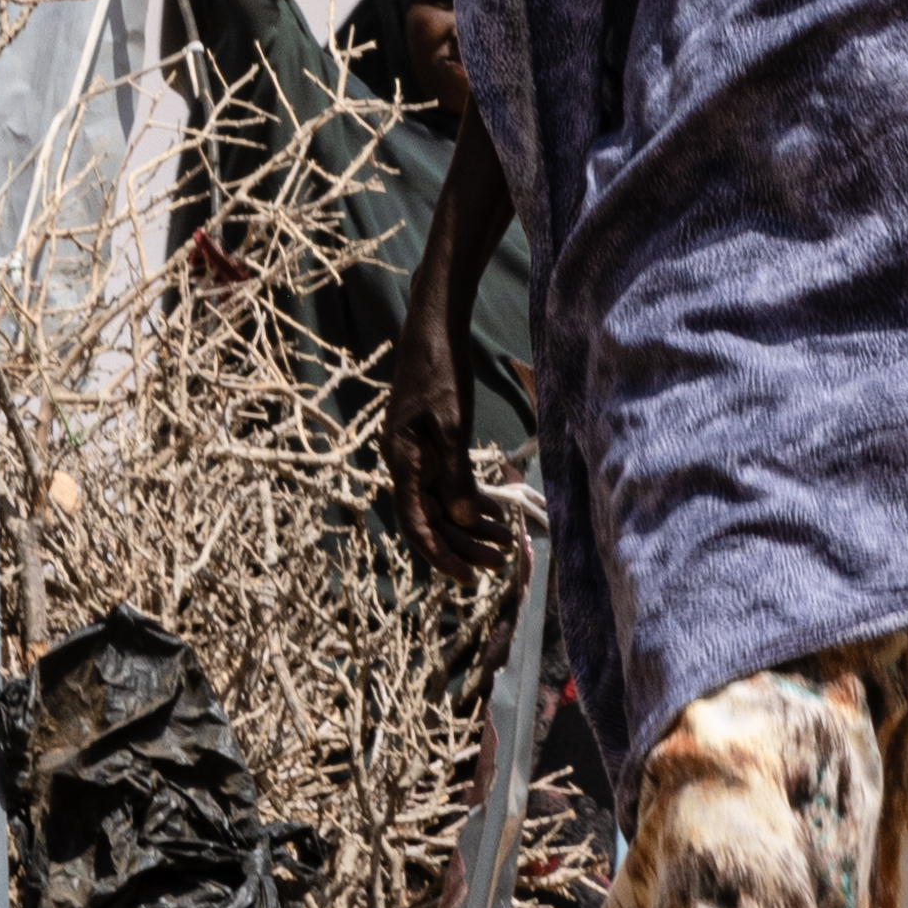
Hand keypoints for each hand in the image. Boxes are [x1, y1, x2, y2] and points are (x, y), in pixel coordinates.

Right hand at [381, 302, 503, 574]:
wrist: (433, 327)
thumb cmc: (441, 370)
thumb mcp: (452, 424)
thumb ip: (455, 474)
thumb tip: (464, 521)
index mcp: (402, 461)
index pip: (419, 525)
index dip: (444, 556)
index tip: (470, 580)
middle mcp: (403, 463)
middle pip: (433, 520)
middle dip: (466, 544)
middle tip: (503, 560)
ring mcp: (415, 454)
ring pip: (442, 504)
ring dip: (472, 526)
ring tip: (506, 542)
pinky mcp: (427, 443)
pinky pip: (446, 483)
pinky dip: (470, 499)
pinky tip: (495, 512)